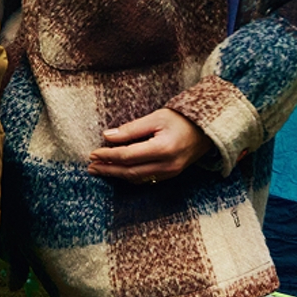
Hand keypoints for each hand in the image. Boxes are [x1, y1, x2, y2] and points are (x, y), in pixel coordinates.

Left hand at [88, 108, 212, 183]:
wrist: (206, 129)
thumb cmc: (180, 119)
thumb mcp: (155, 118)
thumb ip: (131, 129)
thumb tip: (107, 136)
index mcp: (163, 149)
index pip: (128, 156)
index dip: (108, 155)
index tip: (93, 153)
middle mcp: (167, 165)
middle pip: (130, 172)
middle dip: (109, 170)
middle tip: (91, 166)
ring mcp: (170, 173)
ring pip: (137, 178)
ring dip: (117, 174)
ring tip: (100, 169)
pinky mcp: (171, 175)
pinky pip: (146, 179)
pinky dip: (130, 176)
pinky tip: (118, 171)